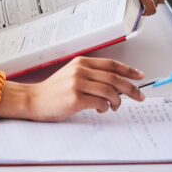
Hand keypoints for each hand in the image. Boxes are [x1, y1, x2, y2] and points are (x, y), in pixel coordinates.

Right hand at [0, 55, 145, 121]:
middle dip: (131, 88)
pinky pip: (100, 103)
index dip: (128, 70)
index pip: (111, 64)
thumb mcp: (71, 75)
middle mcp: (80, 70)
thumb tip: (116, 85)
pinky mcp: (75, 98)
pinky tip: (101, 110)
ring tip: (115, 106)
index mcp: (81, 62)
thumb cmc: (53, 91)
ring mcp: (77, 84)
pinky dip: (105, 108)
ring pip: (110, 91)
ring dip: (118, 101)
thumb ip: (91, 75)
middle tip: (139, 96)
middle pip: (114, 78)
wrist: (33, 100)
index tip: (139, 76)